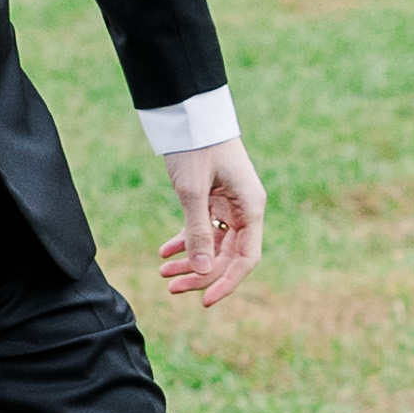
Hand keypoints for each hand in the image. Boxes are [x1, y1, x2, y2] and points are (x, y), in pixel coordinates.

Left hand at [154, 138, 264, 306]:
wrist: (189, 112)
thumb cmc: (196, 145)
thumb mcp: (193, 191)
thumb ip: (198, 232)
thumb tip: (202, 272)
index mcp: (250, 208)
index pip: (246, 259)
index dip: (227, 282)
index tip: (204, 300)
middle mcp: (244, 209)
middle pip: (226, 255)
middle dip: (200, 273)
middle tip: (170, 286)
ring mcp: (228, 205)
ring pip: (212, 245)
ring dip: (190, 260)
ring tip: (162, 272)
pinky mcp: (212, 199)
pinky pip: (202, 229)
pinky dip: (185, 240)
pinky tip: (164, 251)